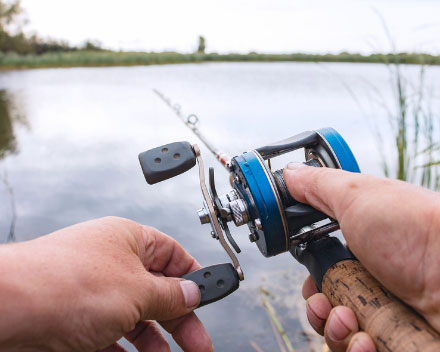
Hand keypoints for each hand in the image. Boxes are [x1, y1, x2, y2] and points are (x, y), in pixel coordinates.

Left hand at [0, 217, 212, 351]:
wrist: (5, 310)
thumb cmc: (65, 284)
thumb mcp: (137, 292)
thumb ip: (170, 295)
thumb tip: (194, 293)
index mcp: (129, 240)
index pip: (173, 255)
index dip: (193, 277)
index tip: (209, 299)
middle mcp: (111, 261)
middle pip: (157, 290)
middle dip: (179, 319)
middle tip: (197, 344)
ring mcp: (92, 290)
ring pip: (134, 315)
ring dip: (153, 339)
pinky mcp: (75, 316)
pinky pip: (109, 332)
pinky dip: (125, 347)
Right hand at [284, 163, 439, 351]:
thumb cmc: (416, 228)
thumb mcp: (356, 195)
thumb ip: (318, 186)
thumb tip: (289, 174)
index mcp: (362, 252)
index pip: (325, 280)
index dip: (314, 288)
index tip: (313, 287)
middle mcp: (377, 285)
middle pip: (330, 312)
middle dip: (321, 313)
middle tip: (329, 305)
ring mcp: (393, 315)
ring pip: (344, 337)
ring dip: (338, 333)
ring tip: (354, 322)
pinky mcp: (404, 341)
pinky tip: (372, 342)